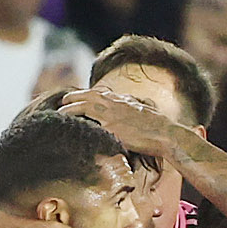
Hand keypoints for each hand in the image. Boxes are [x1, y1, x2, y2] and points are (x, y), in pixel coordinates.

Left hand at [57, 87, 180, 158]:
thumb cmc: (161, 127)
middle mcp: (116, 104)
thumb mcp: (149, 111)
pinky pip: (91, 125)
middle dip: (76, 97)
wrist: (166, 134)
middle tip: (64, 99)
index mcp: (125, 100)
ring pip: (86, 107)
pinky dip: (79, 124)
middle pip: (90, 96)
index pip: (103, 93)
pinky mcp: (111, 128)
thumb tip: (144, 105)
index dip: (90, 94)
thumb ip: (141, 107)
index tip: (82, 95)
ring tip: (60, 111)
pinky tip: (69, 127)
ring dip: (71, 108)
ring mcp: (113, 116)